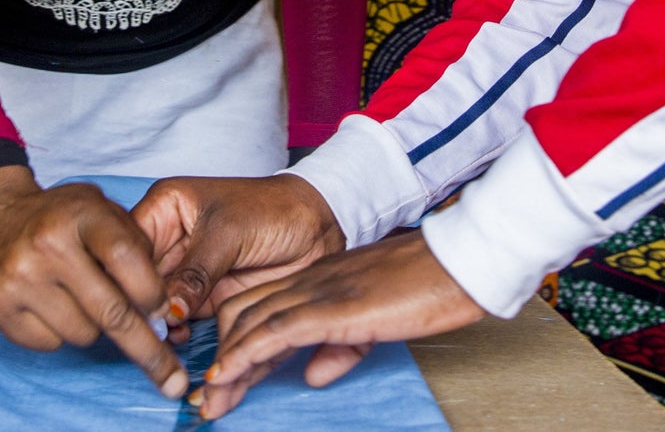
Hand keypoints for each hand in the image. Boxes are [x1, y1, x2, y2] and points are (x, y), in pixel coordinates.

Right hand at [0, 166, 185, 397]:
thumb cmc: (60, 216)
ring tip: (80, 297)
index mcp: (82, 213)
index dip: (150, 291)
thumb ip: (134, 244)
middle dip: (145, 346)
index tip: (164, 313)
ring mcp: (19, 278)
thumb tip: (157, 305)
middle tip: (170, 376)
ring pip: (82, 333)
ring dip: (93, 325)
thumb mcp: (102, 209)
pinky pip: (49, 344)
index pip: (126, 257)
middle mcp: (48, 245)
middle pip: (110, 310)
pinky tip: (50, 304)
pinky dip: (59, 333)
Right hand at [131, 173, 344, 325]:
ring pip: (153, 303)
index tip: (127, 299)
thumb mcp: (228, 233)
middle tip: (146, 325)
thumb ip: (194, 272)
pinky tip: (180, 336)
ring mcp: (183, 270)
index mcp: (166, 206)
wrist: (315, 229)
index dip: (124, 273)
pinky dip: (175, 333)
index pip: (127, 242)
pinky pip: (177, 321)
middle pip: (135, 277)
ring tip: (165, 334)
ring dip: (155, 324)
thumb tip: (164, 312)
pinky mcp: (201, 296)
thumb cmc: (273, 210)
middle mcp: (168, 238)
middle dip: (137, 305)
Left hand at [193, 230, 483, 420]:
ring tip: (211, 400)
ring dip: (225, 364)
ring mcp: (318, 290)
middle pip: (242, 312)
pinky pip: (275, 330)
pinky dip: (245, 355)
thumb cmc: (427, 288)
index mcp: (320, 280)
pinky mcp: (331, 306)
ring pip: (250, 320)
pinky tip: (229, 375)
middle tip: (208, 399)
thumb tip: (314, 373)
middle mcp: (310, 280)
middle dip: (221, 357)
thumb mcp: (376, 322)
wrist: (456, 264)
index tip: (221, 381)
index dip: (235, 345)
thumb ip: (342, 346)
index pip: (260, 307)